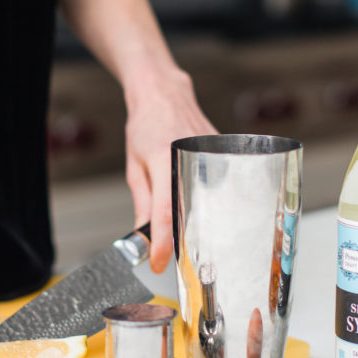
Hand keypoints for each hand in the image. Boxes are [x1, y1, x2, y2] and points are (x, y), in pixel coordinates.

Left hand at [124, 69, 215, 272]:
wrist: (164, 93)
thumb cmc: (145, 127)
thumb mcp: (135, 166)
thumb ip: (142, 203)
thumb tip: (144, 236)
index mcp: (163, 160)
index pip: (165, 211)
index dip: (163, 242)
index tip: (160, 264)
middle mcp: (191, 156)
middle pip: (194, 210)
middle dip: (187, 240)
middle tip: (182, 260)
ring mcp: (211, 153)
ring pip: (212, 199)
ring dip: (204, 222)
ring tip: (199, 240)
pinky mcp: (223, 152)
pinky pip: (220, 184)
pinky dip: (214, 202)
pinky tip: (210, 211)